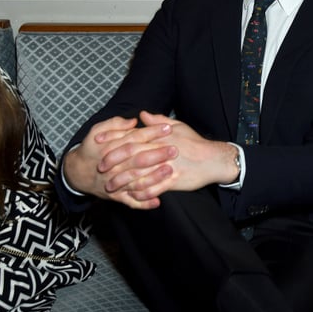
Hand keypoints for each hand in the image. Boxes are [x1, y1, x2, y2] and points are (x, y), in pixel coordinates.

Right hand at [63, 115, 176, 208]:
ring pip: (135, 181)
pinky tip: (157, 201)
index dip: (151, 132)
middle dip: (157, 154)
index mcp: (110, 147)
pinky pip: (130, 201)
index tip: (168, 128)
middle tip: (175, 149)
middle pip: (137, 159)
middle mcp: (113, 166)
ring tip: (170, 171)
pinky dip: (143, 203)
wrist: (76, 173)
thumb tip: (134, 121)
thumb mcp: (97, 131)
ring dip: (153, 177)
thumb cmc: (91, 149)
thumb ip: (115, 124)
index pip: (134, 138)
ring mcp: (114, 182)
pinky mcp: (116, 196)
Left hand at [103, 111, 237, 200]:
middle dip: (114, 162)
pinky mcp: (173, 181)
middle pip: (132, 156)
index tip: (99, 143)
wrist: (213, 159)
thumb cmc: (195, 143)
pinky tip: (130, 196)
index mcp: (160, 136)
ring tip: (111, 187)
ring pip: (139, 174)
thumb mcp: (178, 126)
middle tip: (100, 168)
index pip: (132, 137)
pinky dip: (140, 193)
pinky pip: (153, 189)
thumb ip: (158, 121)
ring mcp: (166, 167)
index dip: (114, 140)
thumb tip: (142, 115)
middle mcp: (161, 150)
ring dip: (123, 182)